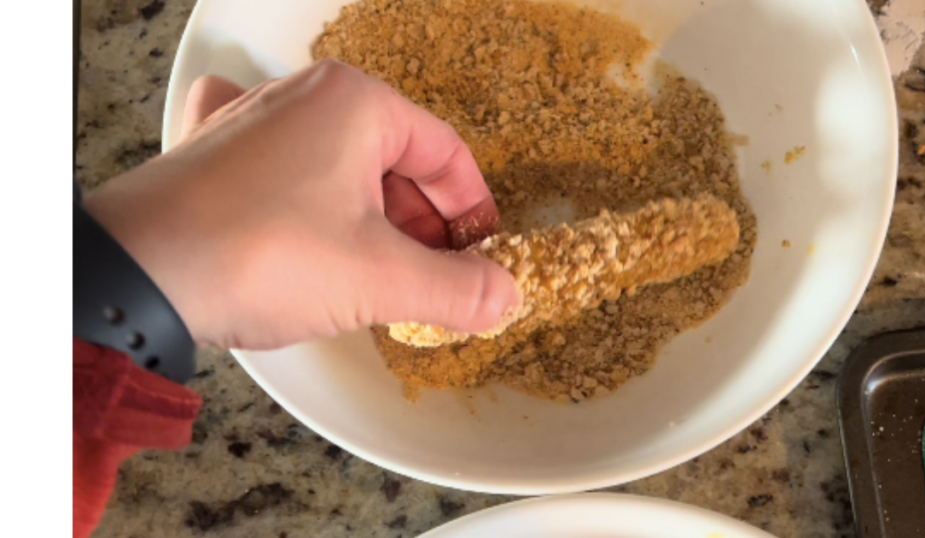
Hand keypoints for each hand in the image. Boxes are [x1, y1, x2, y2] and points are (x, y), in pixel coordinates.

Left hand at [82, 60, 518, 349]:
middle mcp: (305, 97)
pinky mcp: (214, 153)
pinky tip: (309, 226)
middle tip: (434, 284)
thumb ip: (457, 288)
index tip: (482, 260)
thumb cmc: (261, 255)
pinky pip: (283, 167)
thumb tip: (505, 295)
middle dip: (422, 228)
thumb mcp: (381, 278)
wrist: (136, 278)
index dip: (473, 213)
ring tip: (379, 279)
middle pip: (396, 163)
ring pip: (342, 169)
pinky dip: (309, 200)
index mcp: (357, 103)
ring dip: (371, 223)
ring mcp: (253, 121)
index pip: (447, 155)